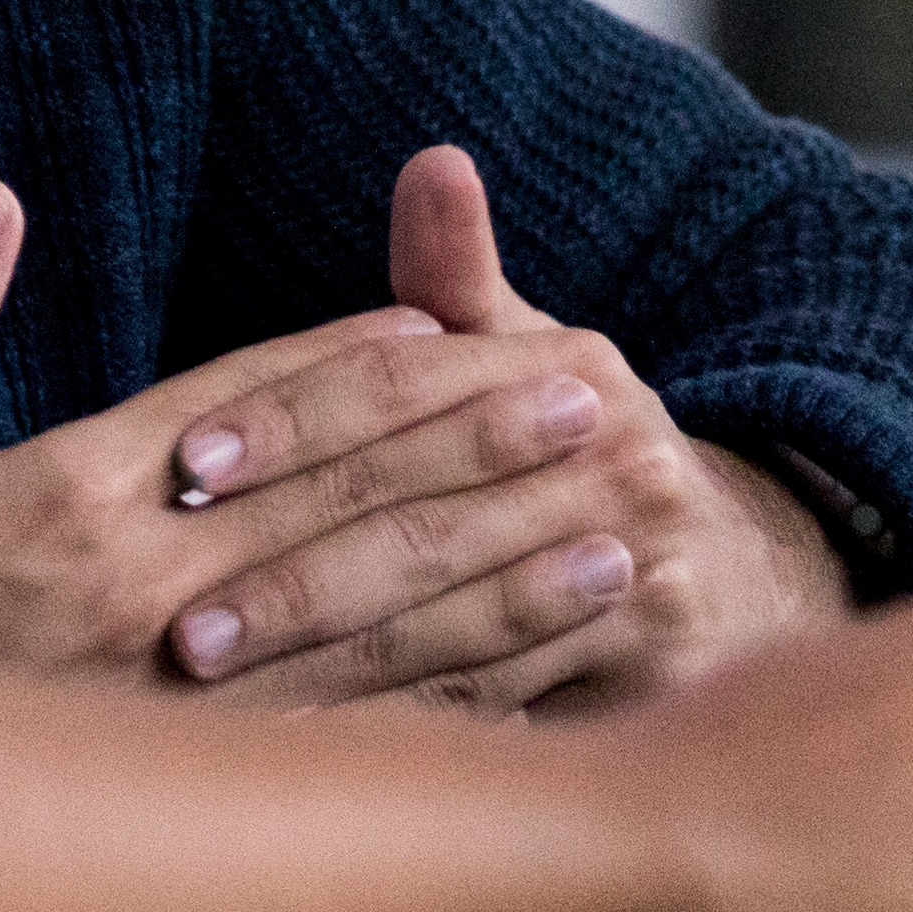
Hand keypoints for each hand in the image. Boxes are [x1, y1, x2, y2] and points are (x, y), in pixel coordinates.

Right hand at [0, 175, 660, 680]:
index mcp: (66, 498)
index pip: (249, 410)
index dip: (359, 362)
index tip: (455, 324)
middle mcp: (142, 594)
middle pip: (346, 503)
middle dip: (479, 451)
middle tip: (598, 403)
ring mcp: (174, 701)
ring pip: (374, 627)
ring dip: (500, 581)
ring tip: (612, 544)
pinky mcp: (181, 787)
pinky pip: (342, 746)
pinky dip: (443, 717)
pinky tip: (529, 697)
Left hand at [152, 146, 853, 715]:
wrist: (735, 568)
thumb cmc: (571, 446)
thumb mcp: (523, 353)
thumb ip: (456, 274)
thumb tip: (433, 160)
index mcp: (567, 366)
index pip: (404, 385)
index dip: (291, 418)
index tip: (184, 459)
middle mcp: (615, 460)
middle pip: (422, 517)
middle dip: (292, 574)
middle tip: (177, 623)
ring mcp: (639, 570)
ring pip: (450, 625)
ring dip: (329, 665)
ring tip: (218, 692)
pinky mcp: (643, 669)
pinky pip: (494, 706)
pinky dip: (395, 733)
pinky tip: (305, 751)